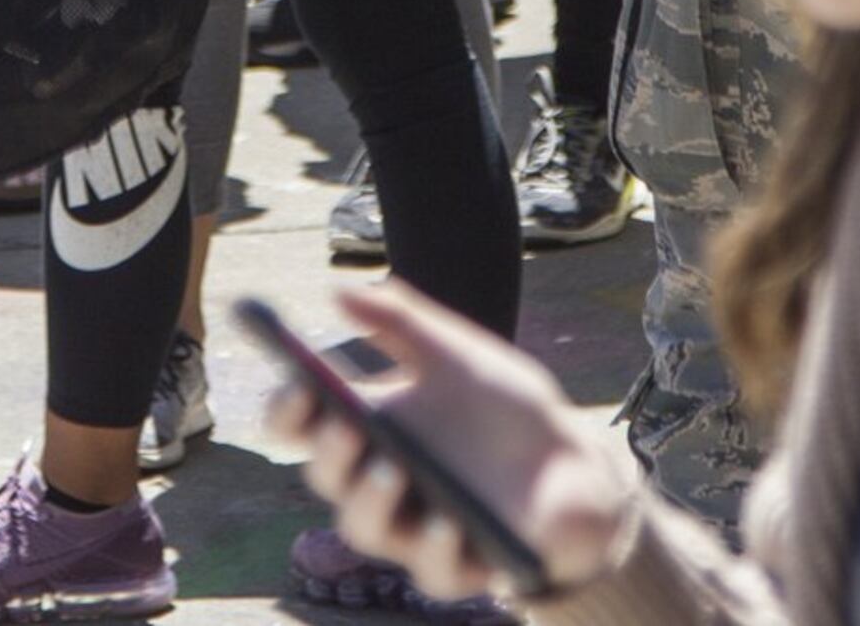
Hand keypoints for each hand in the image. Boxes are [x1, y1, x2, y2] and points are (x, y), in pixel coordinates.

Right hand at [263, 283, 641, 603]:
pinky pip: (433, 570)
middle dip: (328, 452)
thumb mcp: (457, 355)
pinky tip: (447, 522)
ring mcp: (411, 529)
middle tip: (346, 426)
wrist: (572, 463)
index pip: (303, 425)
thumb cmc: (503, 408)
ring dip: (369, 502)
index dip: (286, 408)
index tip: (295, 383)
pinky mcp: (456, 566)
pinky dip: (435, 547)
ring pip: (363, 529)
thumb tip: (336, 289)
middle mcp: (376, 482)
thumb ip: (401, 321)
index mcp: (367, 427)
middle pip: (326, 476)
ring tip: (391, 470)